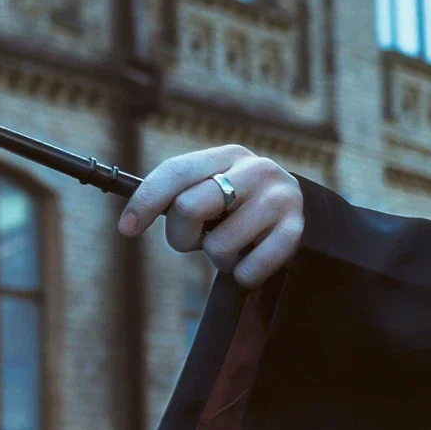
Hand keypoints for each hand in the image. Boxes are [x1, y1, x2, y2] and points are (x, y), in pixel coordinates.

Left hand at [117, 144, 305, 288]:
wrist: (303, 209)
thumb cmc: (242, 203)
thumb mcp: (216, 184)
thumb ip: (182, 192)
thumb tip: (131, 218)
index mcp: (227, 155)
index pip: (175, 172)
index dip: (145, 201)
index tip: (127, 228)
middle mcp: (256, 170)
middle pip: (189, 207)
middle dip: (182, 236)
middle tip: (196, 240)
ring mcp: (278, 199)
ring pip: (218, 246)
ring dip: (218, 258)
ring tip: (234, 246)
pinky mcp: (295, 231)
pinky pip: (248, 270)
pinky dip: (242, 274)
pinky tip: (252, 257)